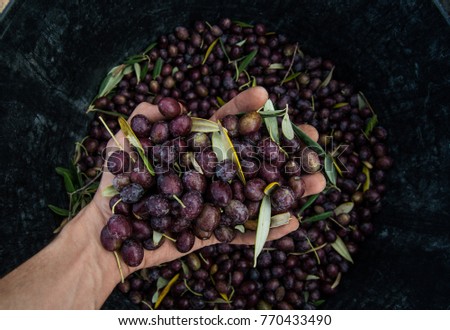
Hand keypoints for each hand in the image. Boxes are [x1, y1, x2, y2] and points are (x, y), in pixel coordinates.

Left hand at [89, 86, 325, 274]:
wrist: (105, 229)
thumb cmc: (115, 181)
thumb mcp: (124, 140)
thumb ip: (147, 116)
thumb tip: (178, 105)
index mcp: (194, 149)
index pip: (224, 125)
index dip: (244, 110)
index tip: (264, 96)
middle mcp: (211, 173)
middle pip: (252, 158)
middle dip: (283, 148)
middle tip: (313, 138)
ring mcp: (214, 203)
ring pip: (256, 195)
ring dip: (288, 189)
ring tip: (318, 181)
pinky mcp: (211, 232)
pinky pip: (241, 232)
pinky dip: (267, 231)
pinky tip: (295, 224)